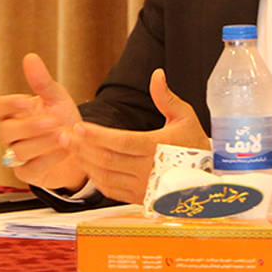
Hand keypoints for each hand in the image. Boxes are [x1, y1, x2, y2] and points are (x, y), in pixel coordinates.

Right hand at [0, 53, 87, 190]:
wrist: (82, 148)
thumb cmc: (64, 120)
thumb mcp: (57, 99)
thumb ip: (42, 82)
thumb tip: (30, 58)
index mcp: (14, 113)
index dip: (10, 104)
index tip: (28, 100)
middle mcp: (12, 135)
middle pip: (5, 131)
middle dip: (29, 126)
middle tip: (52, 121)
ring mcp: (17, 156)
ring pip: (18, 151)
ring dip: (42, 143)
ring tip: (64, 135)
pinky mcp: (27, 174)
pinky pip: (29, 170)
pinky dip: (48, 159)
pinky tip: (66, 149)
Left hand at [61, 68, 208, 203]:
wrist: (206, 181)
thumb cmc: (194, 145)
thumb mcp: (185, 117)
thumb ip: (166, 97)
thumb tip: (157, 73)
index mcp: (158, 147)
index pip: (120, 141)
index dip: (96, 134)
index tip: (78, 125)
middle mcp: (149, 169)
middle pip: (107, 159)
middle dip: (82, 146)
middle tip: (64, 134)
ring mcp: (143, 186)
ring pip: (105, 175)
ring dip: (84, 161)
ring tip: (70, 146)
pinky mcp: (139, 198)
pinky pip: (110, 190)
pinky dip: (94, 178)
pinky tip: (85, 164)